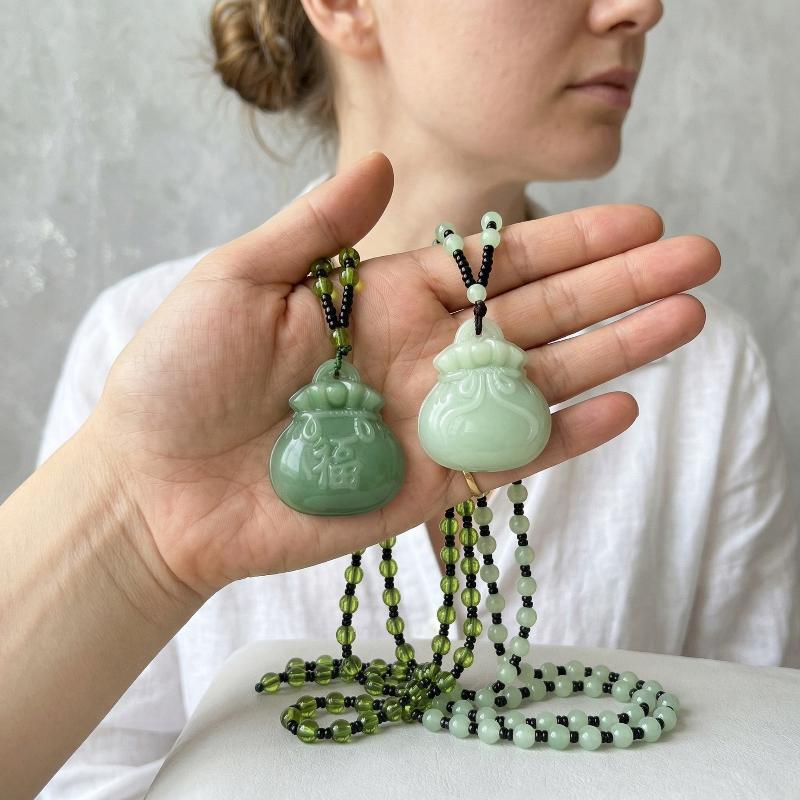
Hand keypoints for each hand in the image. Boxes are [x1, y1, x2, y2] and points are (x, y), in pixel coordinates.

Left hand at [88, 151, 718, 596]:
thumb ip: (316, 228)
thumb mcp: (238, 278)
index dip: (566, 241)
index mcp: (383, 300)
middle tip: (695, 260)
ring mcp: (431, 421)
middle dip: (618, 286)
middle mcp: (421, 356)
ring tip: (684, 320)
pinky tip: (621, 406)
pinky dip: (565, 437)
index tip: (635, 218)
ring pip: (539, 382)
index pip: (495, 264)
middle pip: (538, 316)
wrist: (155, 487)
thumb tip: (379, 166)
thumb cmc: (179, 376)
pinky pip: (509, 457)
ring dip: (615, 351)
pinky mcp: (428, 486)